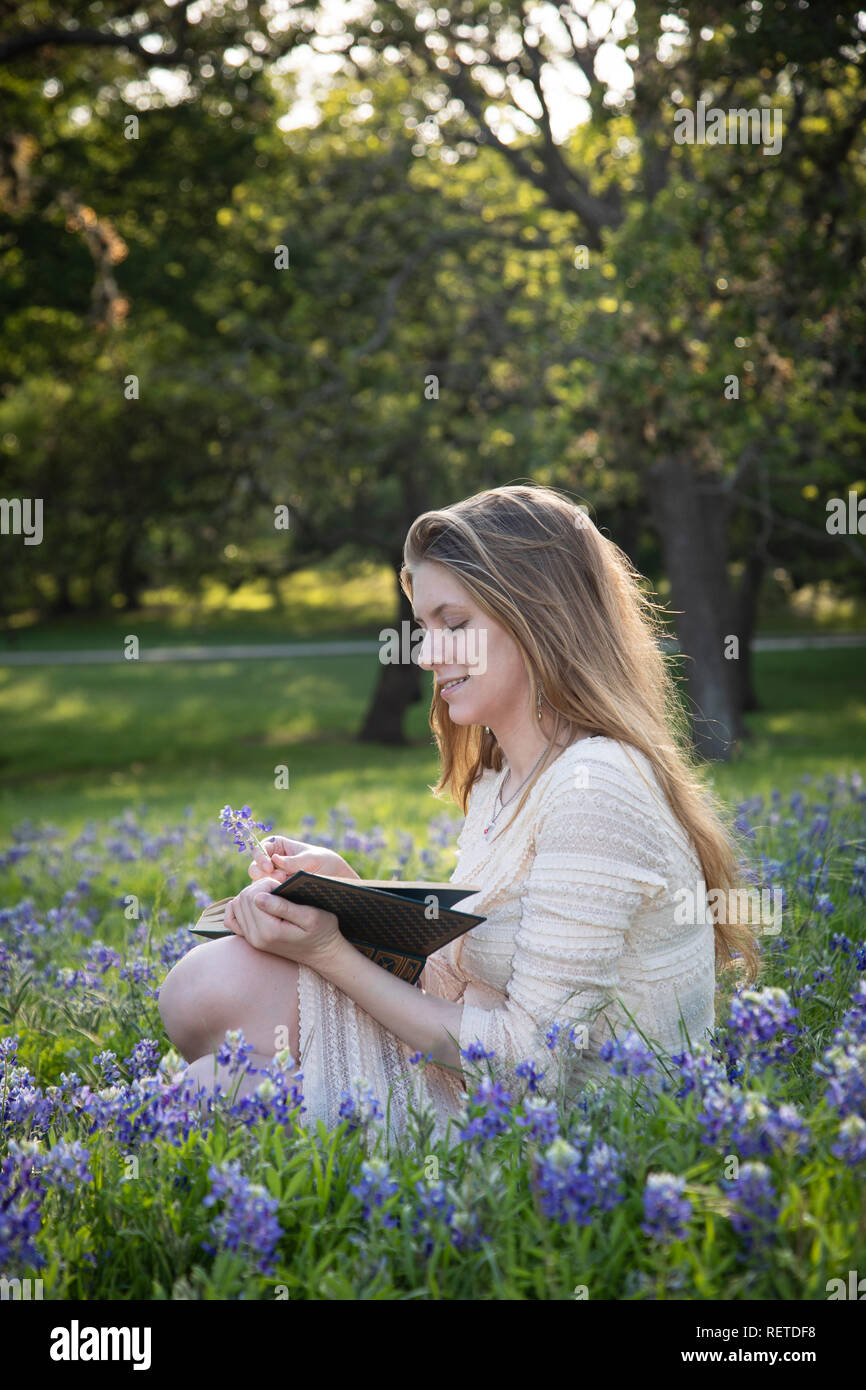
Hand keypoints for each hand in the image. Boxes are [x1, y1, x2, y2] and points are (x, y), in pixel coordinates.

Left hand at [225, 876, 345, 970]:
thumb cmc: (322, 931)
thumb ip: (283, 907)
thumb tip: (257, 897)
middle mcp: (255, 937)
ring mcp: (251, 939)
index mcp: (269, 931)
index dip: (268, 883)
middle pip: (243, 898)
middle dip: (259, 887)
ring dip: (252, 894)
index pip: (253, 895)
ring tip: (272, 895)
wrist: (323, 953)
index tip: (284, 885)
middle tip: (279, 888)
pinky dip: (239, 907)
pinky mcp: (250, 939)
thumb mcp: (310, 916)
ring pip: (237, 905)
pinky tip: (255, 904)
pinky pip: (232, 919)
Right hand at [248, 836, 359, 886]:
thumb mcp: (314, 858)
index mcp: (279, 847)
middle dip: (262, 873)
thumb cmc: (326, 862)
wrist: (338, 882)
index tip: (269, 867)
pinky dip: (271, 896)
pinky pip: (268, 896)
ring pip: (259, 883)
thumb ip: (295, 860)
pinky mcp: (278, 893)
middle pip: (255, 867)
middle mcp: (273, 863)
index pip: (260, 848)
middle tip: (279, 878)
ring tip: (283, 886)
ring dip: (266, 886)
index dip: (260, 857)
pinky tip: (282, 898)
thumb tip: (274, 859)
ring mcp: (274, 879)